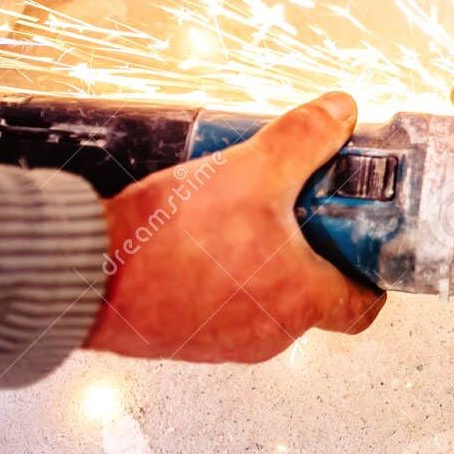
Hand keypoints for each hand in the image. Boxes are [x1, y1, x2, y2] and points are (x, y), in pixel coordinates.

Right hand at [84, 93, 384, 362]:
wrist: (84, 276)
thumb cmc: (168, 240)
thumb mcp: (251, 168)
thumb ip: (304, 137)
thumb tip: (339, 111)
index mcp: (300, 300)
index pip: (363, 307)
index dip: (369, 273)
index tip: (362, 242)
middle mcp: (268, 332)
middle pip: (313, 296)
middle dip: (311, 251)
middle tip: (298, 207)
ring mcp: (224, 342)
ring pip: (264, 298)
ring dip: (262, 260)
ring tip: (243, 212)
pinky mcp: (185, 337)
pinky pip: (221, 304)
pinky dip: (222, 274)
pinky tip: (200, 235)